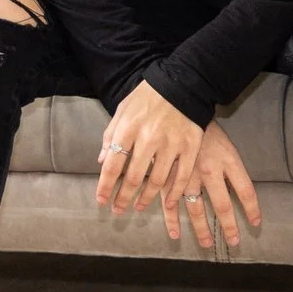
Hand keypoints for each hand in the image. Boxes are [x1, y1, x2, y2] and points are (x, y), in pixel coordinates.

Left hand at [94, 81, 203, 222]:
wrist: (183, 82)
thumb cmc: (149, 96)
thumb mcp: (123, 109)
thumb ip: (111, 135)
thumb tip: (103, 162)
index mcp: (129, 128)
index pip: (113, 165)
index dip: (105, 186)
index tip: (101, 201)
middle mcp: (149, 138)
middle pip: (133, 177)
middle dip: (123, 197)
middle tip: (118, 209)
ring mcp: (172, 144)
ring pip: (157, 181)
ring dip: (146, 198)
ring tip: (138, 206)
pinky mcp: (191, 146)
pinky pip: (182, 176)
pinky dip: (175, 193)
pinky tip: (169, 202)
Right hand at [173, 122, 262, 249]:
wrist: (181, 111)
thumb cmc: (208, 131)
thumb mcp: (227, 146)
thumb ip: (233, 170)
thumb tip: (241, 194)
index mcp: (228, 160)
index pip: (246, 190)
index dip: (252, 209)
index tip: (256, 223)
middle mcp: (210, 170)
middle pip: (222, 205)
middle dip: (229, 227)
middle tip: (234, 242)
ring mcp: (188, 174)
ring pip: (196, 209)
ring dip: (202, 229)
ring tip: (207, 244)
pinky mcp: (169, 176)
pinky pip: (170, 203)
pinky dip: (172, 221)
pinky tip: (176, 234)